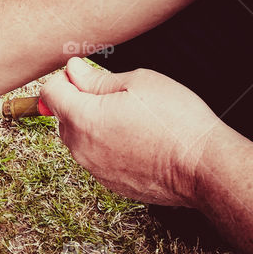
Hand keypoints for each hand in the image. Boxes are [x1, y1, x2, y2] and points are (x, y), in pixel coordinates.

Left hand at [40, 57, 225, 205]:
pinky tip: (135, 139)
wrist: (202, 166)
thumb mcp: (137, 83)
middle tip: (113, 95)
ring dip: (92, 125)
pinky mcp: (108, 183)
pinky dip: (107, 146)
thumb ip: (96, 78)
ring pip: (79, 139)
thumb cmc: (176, 120)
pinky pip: (96, 158)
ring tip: (128, 118)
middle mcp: (81, 148)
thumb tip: (73, 70)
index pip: (50, 92)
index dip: (65, 78)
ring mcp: (94, 169)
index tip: (84, 75)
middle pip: (62, 117)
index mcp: (83, 118)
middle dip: (78, 101)